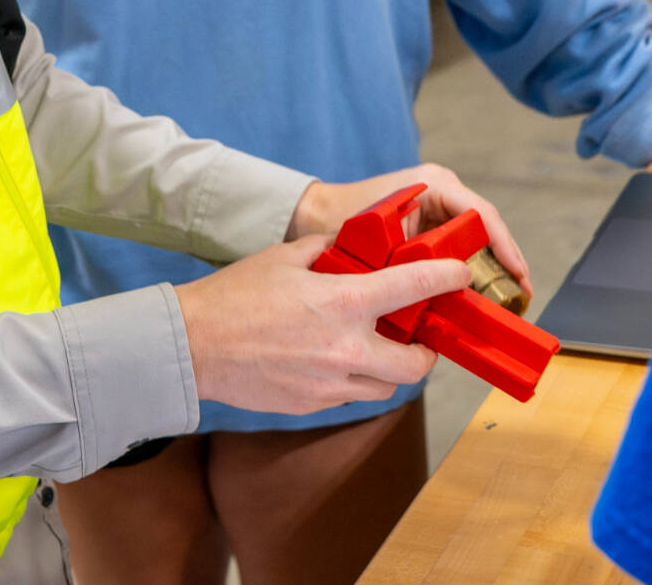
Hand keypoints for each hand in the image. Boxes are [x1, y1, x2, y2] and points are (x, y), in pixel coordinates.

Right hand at [173, 238, 469, 414]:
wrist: (192, 344)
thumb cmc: (234, 295)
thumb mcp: (285, 257)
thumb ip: (327, 250)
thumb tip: (352, 246)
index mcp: (342, 303)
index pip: (413, 288)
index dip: (446, 278)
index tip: (459, 274)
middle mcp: (346, 349)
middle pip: (416, 364)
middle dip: (425, 351)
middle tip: (418, 336)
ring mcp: (330, 383)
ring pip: (385, 386)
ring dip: (389, 369)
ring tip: (373, 349)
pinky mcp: (312, 405)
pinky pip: (349, 395)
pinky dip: (352, 379)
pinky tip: (332, 360)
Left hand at [288, 163, 531, 299]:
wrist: (314, 215)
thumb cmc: (339, 218)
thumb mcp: (378, 241)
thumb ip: (409, 262)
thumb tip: (439, 295)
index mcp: (434, 184)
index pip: (483, 215)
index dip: (505, 248)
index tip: (518, 277)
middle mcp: (441, 192)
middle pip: (486, 230)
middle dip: (503, 264)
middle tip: (518, 298)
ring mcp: (437, 208)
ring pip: (475, 242)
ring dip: (488, 272)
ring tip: (504, 303)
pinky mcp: (431, 225)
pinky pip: (458, 249)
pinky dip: (467, 272)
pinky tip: (475, 298)